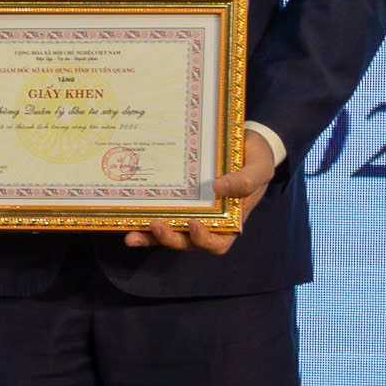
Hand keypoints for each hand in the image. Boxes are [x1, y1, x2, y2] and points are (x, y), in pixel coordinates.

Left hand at [126, 127, 275, 254]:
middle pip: (187, 242)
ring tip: (131, 234)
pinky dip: (143, 222)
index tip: (194, 224)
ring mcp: (190, 212)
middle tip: (156, 225)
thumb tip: (219, 189)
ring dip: (150, 236)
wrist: (245, 142)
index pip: (217, 242)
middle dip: (170, 238)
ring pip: (169, 233)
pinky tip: (126, 220)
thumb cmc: (256, 160)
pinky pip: (159, 214)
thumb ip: (245, 181)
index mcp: (231, 221)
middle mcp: (209, 221)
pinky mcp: (176, 202)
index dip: (204, 240)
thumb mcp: (259, 169)